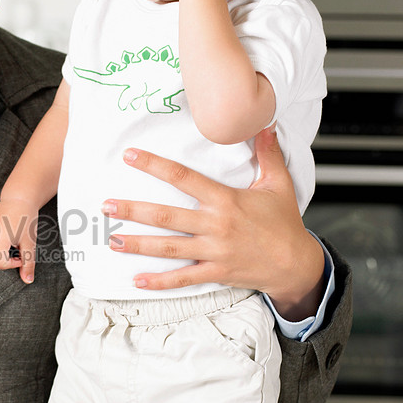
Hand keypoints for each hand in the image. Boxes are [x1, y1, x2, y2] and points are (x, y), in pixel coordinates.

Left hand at [104, 129, 325, 319]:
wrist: (296, 264)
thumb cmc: (285, 223)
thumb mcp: (278, 184)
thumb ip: (268, 152)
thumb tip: (265, 122)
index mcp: (226, 200)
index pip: (184, 178)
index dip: (155, 166)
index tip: (131, 156)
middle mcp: (216, 226)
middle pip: (166, 216)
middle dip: (133, 210)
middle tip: (106, 206)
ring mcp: (214, 251)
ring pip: (169, 247)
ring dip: (138, 244)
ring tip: (111, 240)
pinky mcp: (216, 272)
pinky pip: (183, 278)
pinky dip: (159, 281)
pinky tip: (136, 280)